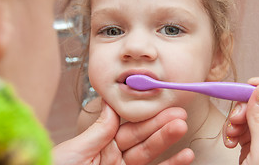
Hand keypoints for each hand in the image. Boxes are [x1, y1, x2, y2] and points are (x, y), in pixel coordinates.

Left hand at [53, 102, 193, 164]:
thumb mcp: (74, 151)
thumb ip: (98, 131)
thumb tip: (112, 106)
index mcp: (100, 144)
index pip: (126, 125)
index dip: (143, 114)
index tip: (157, 102)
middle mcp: (114, 156)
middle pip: (142, 137)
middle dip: (161, 123)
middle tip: (178, 112)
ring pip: (149, 152)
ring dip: (167, 139)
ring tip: (182, 126)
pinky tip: (185, 156)